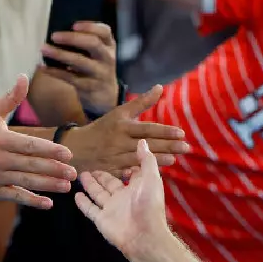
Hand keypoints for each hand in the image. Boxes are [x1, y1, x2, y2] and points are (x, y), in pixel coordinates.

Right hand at [0, 74, 76, 208]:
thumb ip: (11, 98)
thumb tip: (23, 77)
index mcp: (1, 140)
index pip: (30, 146)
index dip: (50, 150)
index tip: (68, 154)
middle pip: (32, 165)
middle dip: (54, 170)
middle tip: (74, 173)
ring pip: (26, 182)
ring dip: (48, 185)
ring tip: (66, 186)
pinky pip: (14, 196)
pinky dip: (31, 201)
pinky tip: (48, 204)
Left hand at [39, 21, 119, 114]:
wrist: (105, 96)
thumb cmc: (96, 67)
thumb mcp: (98, 53)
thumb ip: (86, 41)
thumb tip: (59, 31)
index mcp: (109, 46)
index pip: (105, 31)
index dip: (90, 26)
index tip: (74, 25)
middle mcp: (107, 58)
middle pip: (93, 43)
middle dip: (72, 38)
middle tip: (54, 36)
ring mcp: (100, 73)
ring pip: (80, 61)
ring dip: (60, 54)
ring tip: (44, 49)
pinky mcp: (89, 87)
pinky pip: (70, 77)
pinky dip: (55, 71)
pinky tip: (43, 67)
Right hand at [61, 85, 189, 173]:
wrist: (76, 148)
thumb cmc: (102, 128)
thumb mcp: (119, 113)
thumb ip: (141, 102)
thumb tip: (160, 87)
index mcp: (122, 126)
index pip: (147, 129)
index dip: (164, 131)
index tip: (181, 132)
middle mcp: (119, 141)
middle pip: (147, 144)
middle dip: (168, 146)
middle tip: (186, 147)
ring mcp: (115, 157)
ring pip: (138, 159)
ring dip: (158, 160)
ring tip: (175, 159)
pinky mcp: (111, 171)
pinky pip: (126, 172)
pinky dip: (138, 173)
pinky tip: (153, 174)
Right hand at [76, 138, 171, 259]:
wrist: (143, 236)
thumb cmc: (149, 205)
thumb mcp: (151, 178)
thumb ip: (146, 160)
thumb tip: (142, 141)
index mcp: (137, 188)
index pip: (130, 175)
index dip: (124, 167)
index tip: (114, 158)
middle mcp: (123, 197)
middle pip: (110, 183)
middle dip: (102, 175)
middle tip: (91, 166)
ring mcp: (111, 209)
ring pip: (98, 194)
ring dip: (90, 185)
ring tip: (81, 174)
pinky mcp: (101, 219)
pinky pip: (90, 209)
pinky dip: (83, 202)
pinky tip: (76, 195)